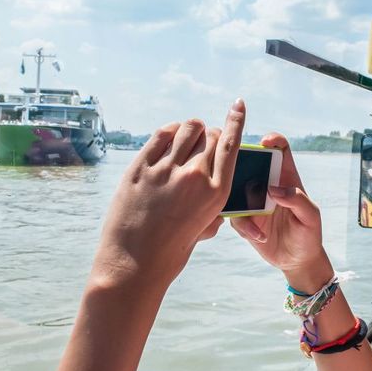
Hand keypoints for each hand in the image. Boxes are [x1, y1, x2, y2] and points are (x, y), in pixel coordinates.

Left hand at [92, 99, 245, 285]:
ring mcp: (165, 171)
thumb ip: (212, 207)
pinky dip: (169, 132)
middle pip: (210, 135)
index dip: (236, 121)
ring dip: (190, 129)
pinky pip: (160, 136)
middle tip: (203, 142)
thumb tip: (213, 191)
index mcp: (215, 194)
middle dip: (210, 134)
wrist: (133, 265)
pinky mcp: (140, 168)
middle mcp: (193, 177)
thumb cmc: (170, 252)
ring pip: (186, 128)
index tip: (238, 104)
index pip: (231, 145)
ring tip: (186, 138)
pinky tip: (169, 137)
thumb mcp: (202, 229)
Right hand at [230, 133, 332, 292]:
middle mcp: (267, 185)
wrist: (297, 261)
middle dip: (241, 164)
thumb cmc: (308, 235)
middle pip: (250, 162)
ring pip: (234, 188)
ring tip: (254, 219)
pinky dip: (243, 224)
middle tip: (242, 177)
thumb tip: (274, 189)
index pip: (279, 149)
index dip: (272, 140)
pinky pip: (233, 214)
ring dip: (237, 200)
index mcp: (286, 178)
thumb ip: (298, 199)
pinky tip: (259, 236)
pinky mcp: (244, 218)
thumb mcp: (311, 217)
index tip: (265, 143)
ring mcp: (253, 200)